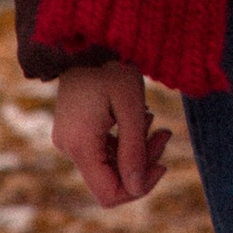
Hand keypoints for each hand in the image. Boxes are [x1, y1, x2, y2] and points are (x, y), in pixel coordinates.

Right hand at [50, 60, 170, 208]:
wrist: (87, 39)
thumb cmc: (112, 67)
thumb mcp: (131, 108)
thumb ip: (135, 150)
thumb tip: (138, 188)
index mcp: (80, 145)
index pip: (109, 193)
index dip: (138, 188)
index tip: (162, 165)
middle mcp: (68, 148)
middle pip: (111, 179)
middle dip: (142, 163)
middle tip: (164, 134)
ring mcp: (68, 140)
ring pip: (108, 165)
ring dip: (136, 149)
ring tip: (154, 122)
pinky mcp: (73, 132)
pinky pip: (101, 150)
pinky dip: (123, 141)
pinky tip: (139, 118)